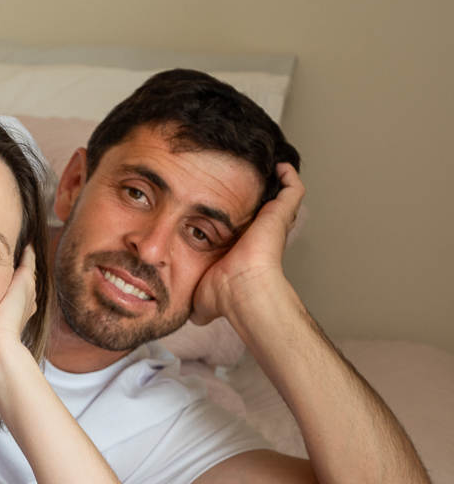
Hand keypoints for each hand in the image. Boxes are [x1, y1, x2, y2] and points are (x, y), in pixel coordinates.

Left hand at [191, 163, 304, 324]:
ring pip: (281, 197)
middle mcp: (262, 235)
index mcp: (246, 250)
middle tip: (244, 178)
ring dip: (274, 181)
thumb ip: (197, 305)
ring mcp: (273, 223)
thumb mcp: (202, 299)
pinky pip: (293, 188)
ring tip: (261, 165)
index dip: (239, 218)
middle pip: (265, 211)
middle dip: (258, 195)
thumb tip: (190, 319)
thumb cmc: (224, 295)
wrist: (240, 289)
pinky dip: (289, 174)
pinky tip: (278, 164)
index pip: (247, 230)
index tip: (226, 203)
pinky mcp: (280, 214)